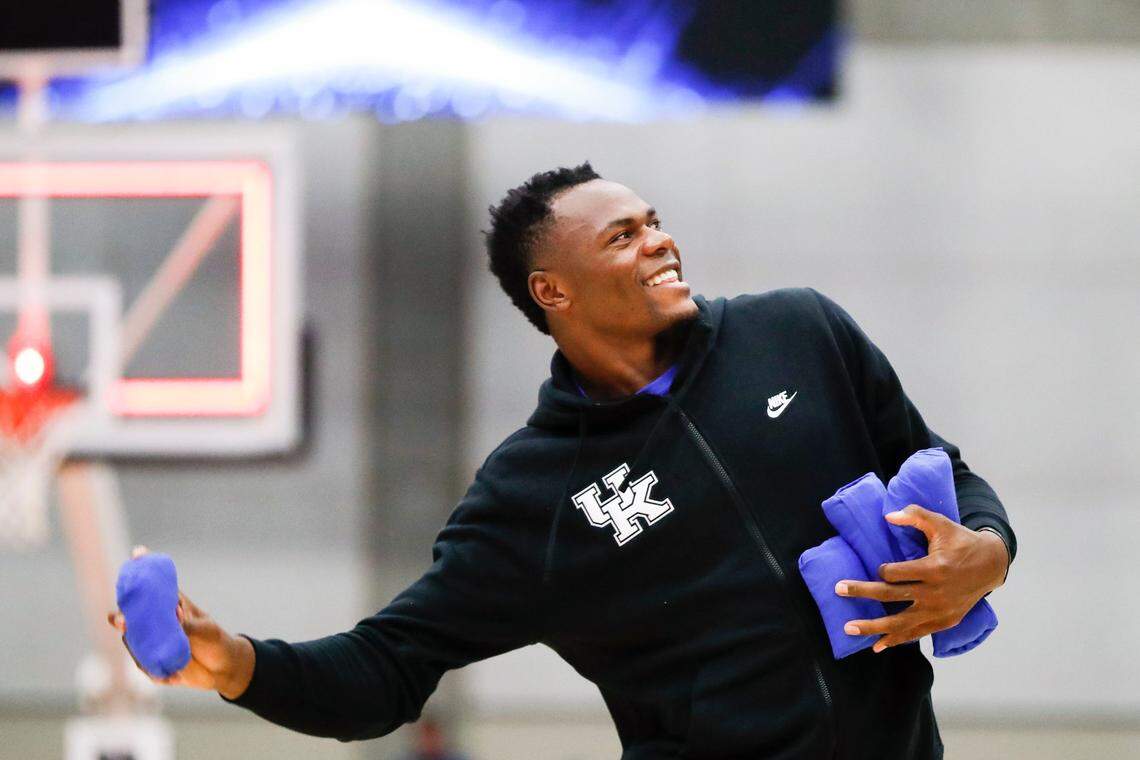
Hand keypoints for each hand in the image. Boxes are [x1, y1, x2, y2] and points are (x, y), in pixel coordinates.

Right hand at [107, 546, 254, 699]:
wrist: (224, 668)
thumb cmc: (214, 640)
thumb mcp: (205, 629)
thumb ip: (189, 623)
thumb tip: (175, 614)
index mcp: (168, 608)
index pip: (151, 588)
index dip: (142, 570)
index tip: (138, 553)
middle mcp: (156, 625)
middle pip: (130, 617)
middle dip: (121, 617)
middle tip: (122, 620)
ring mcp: (152, 646)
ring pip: (133, 643)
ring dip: (131, 643)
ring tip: (133, 645)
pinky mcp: (154, 667)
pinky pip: (145, 667)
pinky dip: (152, 669)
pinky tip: (167, 674)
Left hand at [833, 504, 1008, 652]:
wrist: (992, 565)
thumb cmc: (962, 541)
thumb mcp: (941, 523)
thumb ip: (915, 515)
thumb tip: (888, 515)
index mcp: (934, 569)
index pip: (896, 574)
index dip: (882, 570)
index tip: (880, 569)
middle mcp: (935, 593)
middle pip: (891, 596)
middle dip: (862, 593)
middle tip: (838, 589)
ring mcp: (940, 611)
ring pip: (900, 622)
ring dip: (873, 627)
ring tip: (849, 628)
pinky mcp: (944, 622)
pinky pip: (916, 633)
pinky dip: (897, 640)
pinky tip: (877, 646)